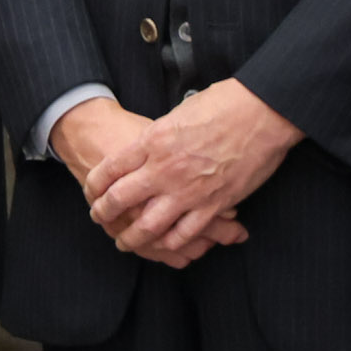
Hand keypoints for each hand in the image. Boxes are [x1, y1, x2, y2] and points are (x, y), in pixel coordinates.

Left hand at [51, 98, 244, 268]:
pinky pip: (185, 232)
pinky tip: (163, 244)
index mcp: (151, 141)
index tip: (90, 191)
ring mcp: (189, 190)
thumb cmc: (221, 106)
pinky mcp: (214, 204)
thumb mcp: (175, 114)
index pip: (109, 169)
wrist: (260, 114)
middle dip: (104, 213)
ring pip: (149, 225)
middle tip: (98, 218)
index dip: (94, 184)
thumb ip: (157, 136)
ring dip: (132, 237)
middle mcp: (164, 168)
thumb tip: (144, 148)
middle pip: (120, 199)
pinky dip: (170, 242)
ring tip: (124, 242)